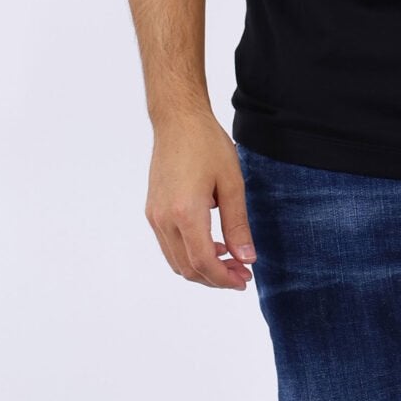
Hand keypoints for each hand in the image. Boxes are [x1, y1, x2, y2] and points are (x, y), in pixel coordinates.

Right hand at [146, 112, 258, 288]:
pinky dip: (189, 254)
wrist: (178, 121)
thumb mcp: (232, 184)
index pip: (203, 262)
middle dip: (215, 278)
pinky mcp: (153, 210)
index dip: (224, 278)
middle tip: (242, 274)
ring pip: (176, 261)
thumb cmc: (206, 145)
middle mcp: (164, 219)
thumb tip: (247, 259)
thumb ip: (238, 225)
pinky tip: (211, 243)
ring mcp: (155, 215)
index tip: (244, 279)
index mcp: (186, 213)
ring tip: (229, 261)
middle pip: (188, 268)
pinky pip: (169, 245)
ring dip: (202, 268)